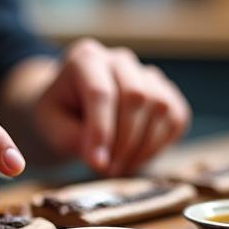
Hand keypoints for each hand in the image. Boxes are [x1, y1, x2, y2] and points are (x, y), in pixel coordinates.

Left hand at [33, 39, 190, 175]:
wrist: (70, 111)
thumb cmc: (58, 118)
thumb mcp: (52, 129)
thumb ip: (73, 140)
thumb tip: (102, 160)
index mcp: (85, 59)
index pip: (101, 92)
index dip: (102, 131)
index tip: (97, 163)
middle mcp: (119, 59)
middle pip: (136, 96)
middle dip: (124, 141)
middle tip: (107, 170)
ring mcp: (146, 73)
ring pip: (160, 106)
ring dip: (143, 147)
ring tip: (120, 167)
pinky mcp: (166, 92)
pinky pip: (177, 117)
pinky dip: (161, 144)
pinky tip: (138, 157)